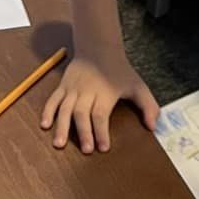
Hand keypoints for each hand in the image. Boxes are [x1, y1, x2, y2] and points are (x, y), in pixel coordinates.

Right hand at [40, 54, 159, 152]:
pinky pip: (53, 100)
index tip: (103, 147)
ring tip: (59, 144)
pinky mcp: (62, 86)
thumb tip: (153, 126)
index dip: (101, 131)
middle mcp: (86, 92)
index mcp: (104, 93)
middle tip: (86, 150)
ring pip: (65, 109)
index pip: (101, 115)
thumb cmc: (119, 71)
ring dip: (61, 126)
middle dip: (83, 132)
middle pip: (82, 113)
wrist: (98, 48)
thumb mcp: (138, 85)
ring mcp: (72, 89)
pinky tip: (45, 125)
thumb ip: (148, 106)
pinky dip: (47, 112)